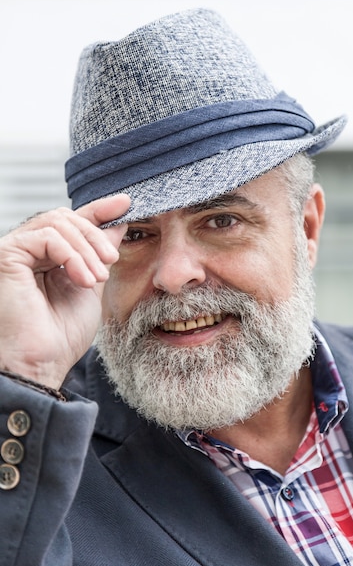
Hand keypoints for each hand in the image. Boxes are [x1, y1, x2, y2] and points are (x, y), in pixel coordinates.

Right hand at [0, 195, 129, 388]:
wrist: (43, 362)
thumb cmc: (63, 334)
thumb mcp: (93, 284)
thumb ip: (100, 253)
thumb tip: (118, 223)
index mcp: (48, 256)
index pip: (74, 222)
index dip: (100, 209)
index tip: (126, 203)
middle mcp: (29, 249)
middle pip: (67, 217)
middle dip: (96, 235)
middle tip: (111, 263)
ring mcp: (16, 250)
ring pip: (58, 223)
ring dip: (86, 249)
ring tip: (97, 278)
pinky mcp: (7, 254)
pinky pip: (45, 235)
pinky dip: (70, 254)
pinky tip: (82, 278)